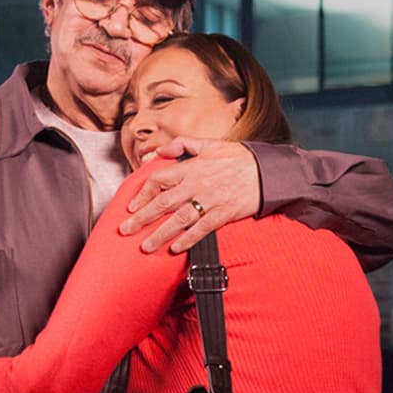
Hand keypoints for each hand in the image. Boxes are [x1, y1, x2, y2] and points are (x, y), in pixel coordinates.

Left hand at [119, 138, 261, 252]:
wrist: (267, 170)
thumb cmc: (238, 158)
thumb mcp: (210, 144)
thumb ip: (182, 145)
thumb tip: (159, 149)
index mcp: (191, 167)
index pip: (159, 179)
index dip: (142, 194)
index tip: (131, 207)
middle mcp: (197, 184)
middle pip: (163, 202)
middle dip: (142, 218)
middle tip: (126, 230)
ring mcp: (210, 200)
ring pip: (179, 219)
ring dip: (160, 234)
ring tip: (145, 246)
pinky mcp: (223, 214)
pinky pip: (202, 229)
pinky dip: (188, 239)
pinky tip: (175, 248)